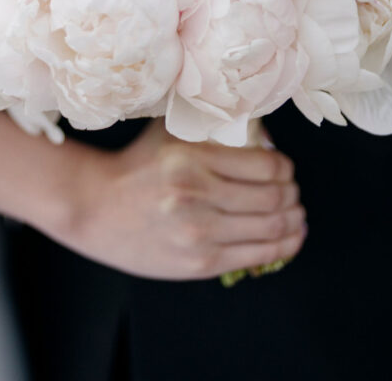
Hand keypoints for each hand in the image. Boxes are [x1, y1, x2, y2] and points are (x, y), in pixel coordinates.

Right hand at [57, 120, 306, 281]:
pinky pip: (255, 257)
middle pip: (274, 198)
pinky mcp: (198, 263)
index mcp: (194, 158)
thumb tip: (261, 131)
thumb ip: (210, 128)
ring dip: (293, 221)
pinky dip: (282, 248)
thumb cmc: (136, 165)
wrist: (95, 208)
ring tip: (296, 215)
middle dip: (293, 195)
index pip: (266, 165)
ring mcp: (200, 233)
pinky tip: (289, 238)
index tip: (285, 168)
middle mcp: (199, 195)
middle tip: (293, 192)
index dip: (286, 167)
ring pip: (270, 229)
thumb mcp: (170, 133)